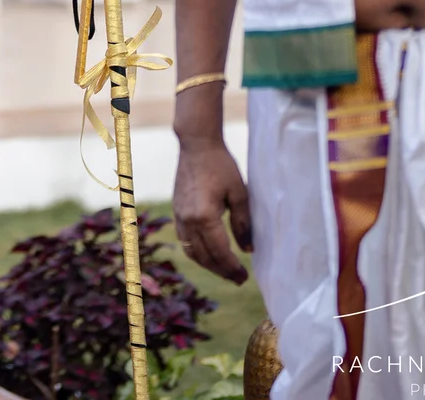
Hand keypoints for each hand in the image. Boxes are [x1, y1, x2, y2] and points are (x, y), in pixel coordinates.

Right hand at [173, 137, 253, 283]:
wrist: (196, 146)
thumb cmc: (221, 166)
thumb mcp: (239, 194)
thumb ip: (243, 223)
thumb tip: (248, 249)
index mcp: (204, 216)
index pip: (220, 251)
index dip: (233, 267)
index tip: (244, 278)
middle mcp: (188, 220)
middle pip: (204, 256)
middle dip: (222, 271)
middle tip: (238, 280)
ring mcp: (179, 216)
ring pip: (192, 251)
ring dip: (208, 265)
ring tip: (225, 271)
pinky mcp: (176, 211)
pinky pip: (185, 240)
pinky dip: (197, 253)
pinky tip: (209, 254)